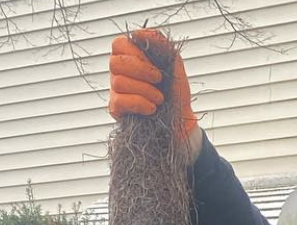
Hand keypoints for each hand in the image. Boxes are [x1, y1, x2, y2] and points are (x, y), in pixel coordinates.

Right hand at [109, 30, 199, 152]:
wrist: (181, 120)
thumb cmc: (175, 90)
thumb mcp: (174, 62)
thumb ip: (159, 42)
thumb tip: (137, 33)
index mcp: (129, 57)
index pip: (118, 44)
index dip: (137, 54)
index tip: (156, 67)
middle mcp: (118, 71)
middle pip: (115, 63)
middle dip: (141, 72)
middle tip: (160, 81)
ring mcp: (115, 90)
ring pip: (118, 82)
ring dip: (145, 91)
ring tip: (159, 99)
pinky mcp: (116, 108)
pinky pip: (119, 101)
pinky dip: (140, 103)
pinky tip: (151, 108)